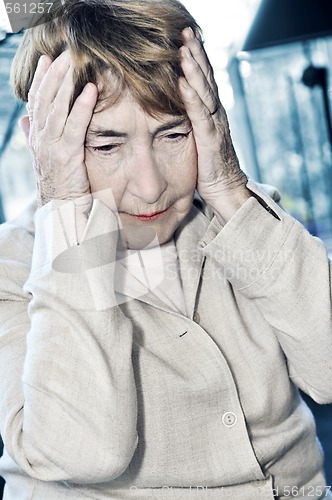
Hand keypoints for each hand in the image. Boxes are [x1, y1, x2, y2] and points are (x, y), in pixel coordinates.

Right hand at [20, 51, 97, 206]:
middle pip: (43, 99)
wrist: (60, 212)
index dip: (40, 80)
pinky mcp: (67, 155)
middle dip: (52, 74)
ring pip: (55, 108)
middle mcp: (40, 139)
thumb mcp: (45, 158)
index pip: (35, 103)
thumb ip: (35, 138)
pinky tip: (90, 90)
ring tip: (73, 62)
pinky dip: (81, 106)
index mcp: (36, 138)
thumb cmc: (58, 186)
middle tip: (63, 53)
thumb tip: (24, 121)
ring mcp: (52, 147)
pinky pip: (74, 126)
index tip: (46, 60)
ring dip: (64, 83)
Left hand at [179, 28, 250, 223]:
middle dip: (196, 53)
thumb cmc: (210, 168)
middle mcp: (216, 115)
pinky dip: (191, 97)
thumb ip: (191, 123)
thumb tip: (175, 110)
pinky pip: (199, 115)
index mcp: (211, 114)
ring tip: (184, 47)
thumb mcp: (199, 140)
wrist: (226, 190)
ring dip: (194, 69)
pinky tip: (182, 81)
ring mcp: (214, 126)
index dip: (196, 59)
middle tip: (186, 30)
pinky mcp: (209, 140)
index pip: (204, 81)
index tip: (185, 38)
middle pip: (206, 79)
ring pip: (204, 92)